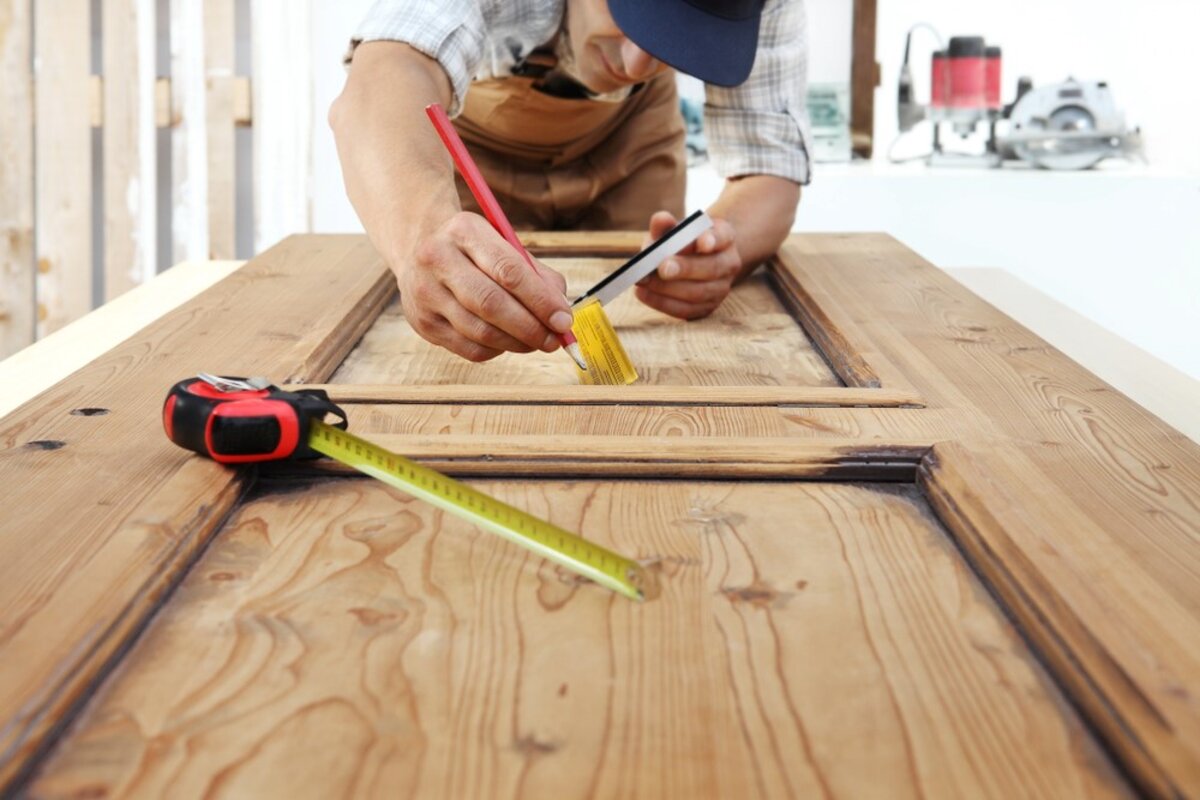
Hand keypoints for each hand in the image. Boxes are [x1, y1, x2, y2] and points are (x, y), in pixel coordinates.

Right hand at [397, 212, 573, 361]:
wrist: (419, 246)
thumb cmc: (476, 249)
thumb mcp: (504, 244)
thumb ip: (537, 275)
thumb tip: (561, 314)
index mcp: (464, 231)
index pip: (508, 271)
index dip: (540, 301)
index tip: (564, 321)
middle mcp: (437, 259)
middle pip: (491, 304)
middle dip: (530, 328)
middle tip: (555, 340)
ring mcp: (425, 293)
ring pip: (480, 332)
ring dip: (517, 343)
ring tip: (536, 342)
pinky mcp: (422, 322)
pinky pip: (469, 348)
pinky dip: (496, 350)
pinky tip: (507, 341)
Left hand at [635, 211, 740, 319]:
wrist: (694, 263)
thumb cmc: (680, 243)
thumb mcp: (673, 229)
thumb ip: (665, 225)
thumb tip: (661, 219)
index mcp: (724, 237)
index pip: (722, 237)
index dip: (713, 240)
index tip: (702, 242)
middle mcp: (729, 263)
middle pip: (712, 268)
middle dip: (685, 269)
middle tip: (662, 268)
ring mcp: (721, 288)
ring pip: (698, 293)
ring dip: (668, 288)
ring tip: (643, 281)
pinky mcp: (707, 308)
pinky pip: (687, 310)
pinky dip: (663, 303)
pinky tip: (644, 293)